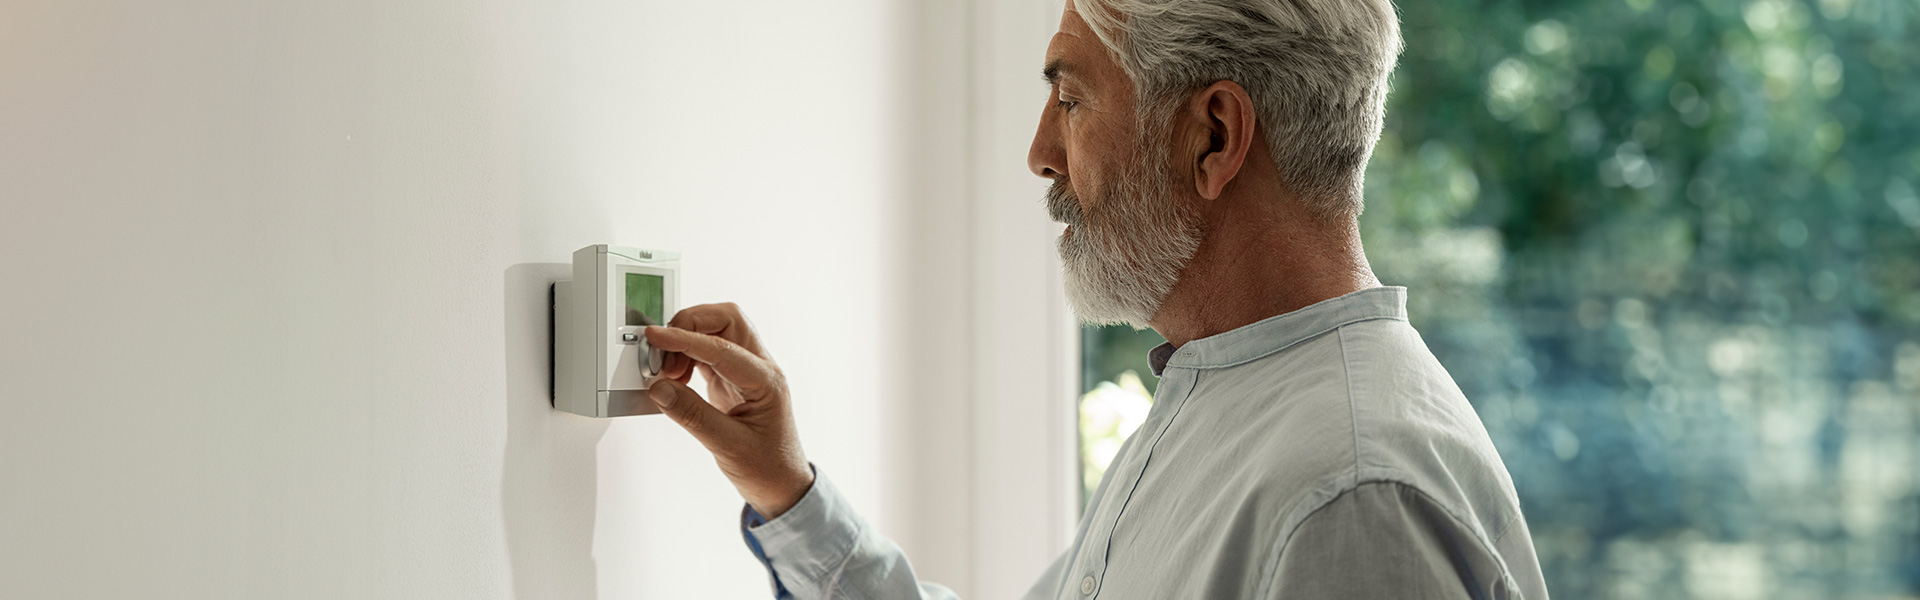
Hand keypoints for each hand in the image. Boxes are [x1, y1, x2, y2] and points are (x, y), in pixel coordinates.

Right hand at [643, 303, 813, 519]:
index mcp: (766, 381)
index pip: (722, 347)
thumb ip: (692, 415)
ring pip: (717, 332)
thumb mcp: (727, 446)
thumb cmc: (767, 468)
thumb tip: (660, 388)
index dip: (685, 339)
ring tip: (668, 372)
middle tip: (663, 352)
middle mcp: (759, 369)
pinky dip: (688, 357)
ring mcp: (746, 372)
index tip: (656, 337)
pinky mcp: (733, 380)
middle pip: (726, 320)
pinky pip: (708, 353)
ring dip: (687, 342)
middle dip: (690, 324)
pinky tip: (675, 377)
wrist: (781, 485)